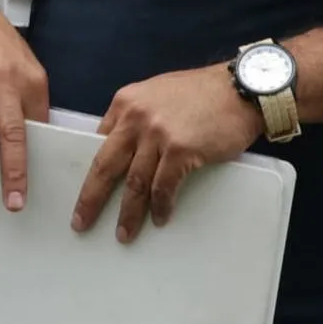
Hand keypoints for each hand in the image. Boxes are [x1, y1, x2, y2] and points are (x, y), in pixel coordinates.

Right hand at [0, 0, 48, 209]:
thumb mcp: (22, 62)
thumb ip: (29, 96)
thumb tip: (36, 134)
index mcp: (30, 80)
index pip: (37, 127)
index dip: (36, 160)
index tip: (33, 187)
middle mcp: (4, 81)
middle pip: (12, 133)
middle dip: (14, 172)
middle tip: (13, 201)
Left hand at [72, 64, 262, 242]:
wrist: (241, 89)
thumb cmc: (201, 92)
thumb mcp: (155, 93)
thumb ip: (135, 115)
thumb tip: (123, 144)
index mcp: (124, 103)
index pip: (98, 142)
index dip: (90, 170)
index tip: (83, 190)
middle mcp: (135, 118)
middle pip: (105, 166)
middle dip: (91, 198)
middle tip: (81, 221)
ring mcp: (157, 135)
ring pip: (135, 182)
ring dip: (128, 213)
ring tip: (123, 233)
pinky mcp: (181, 150)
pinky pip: (164, 187)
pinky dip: (160, 206)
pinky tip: (159, 219)